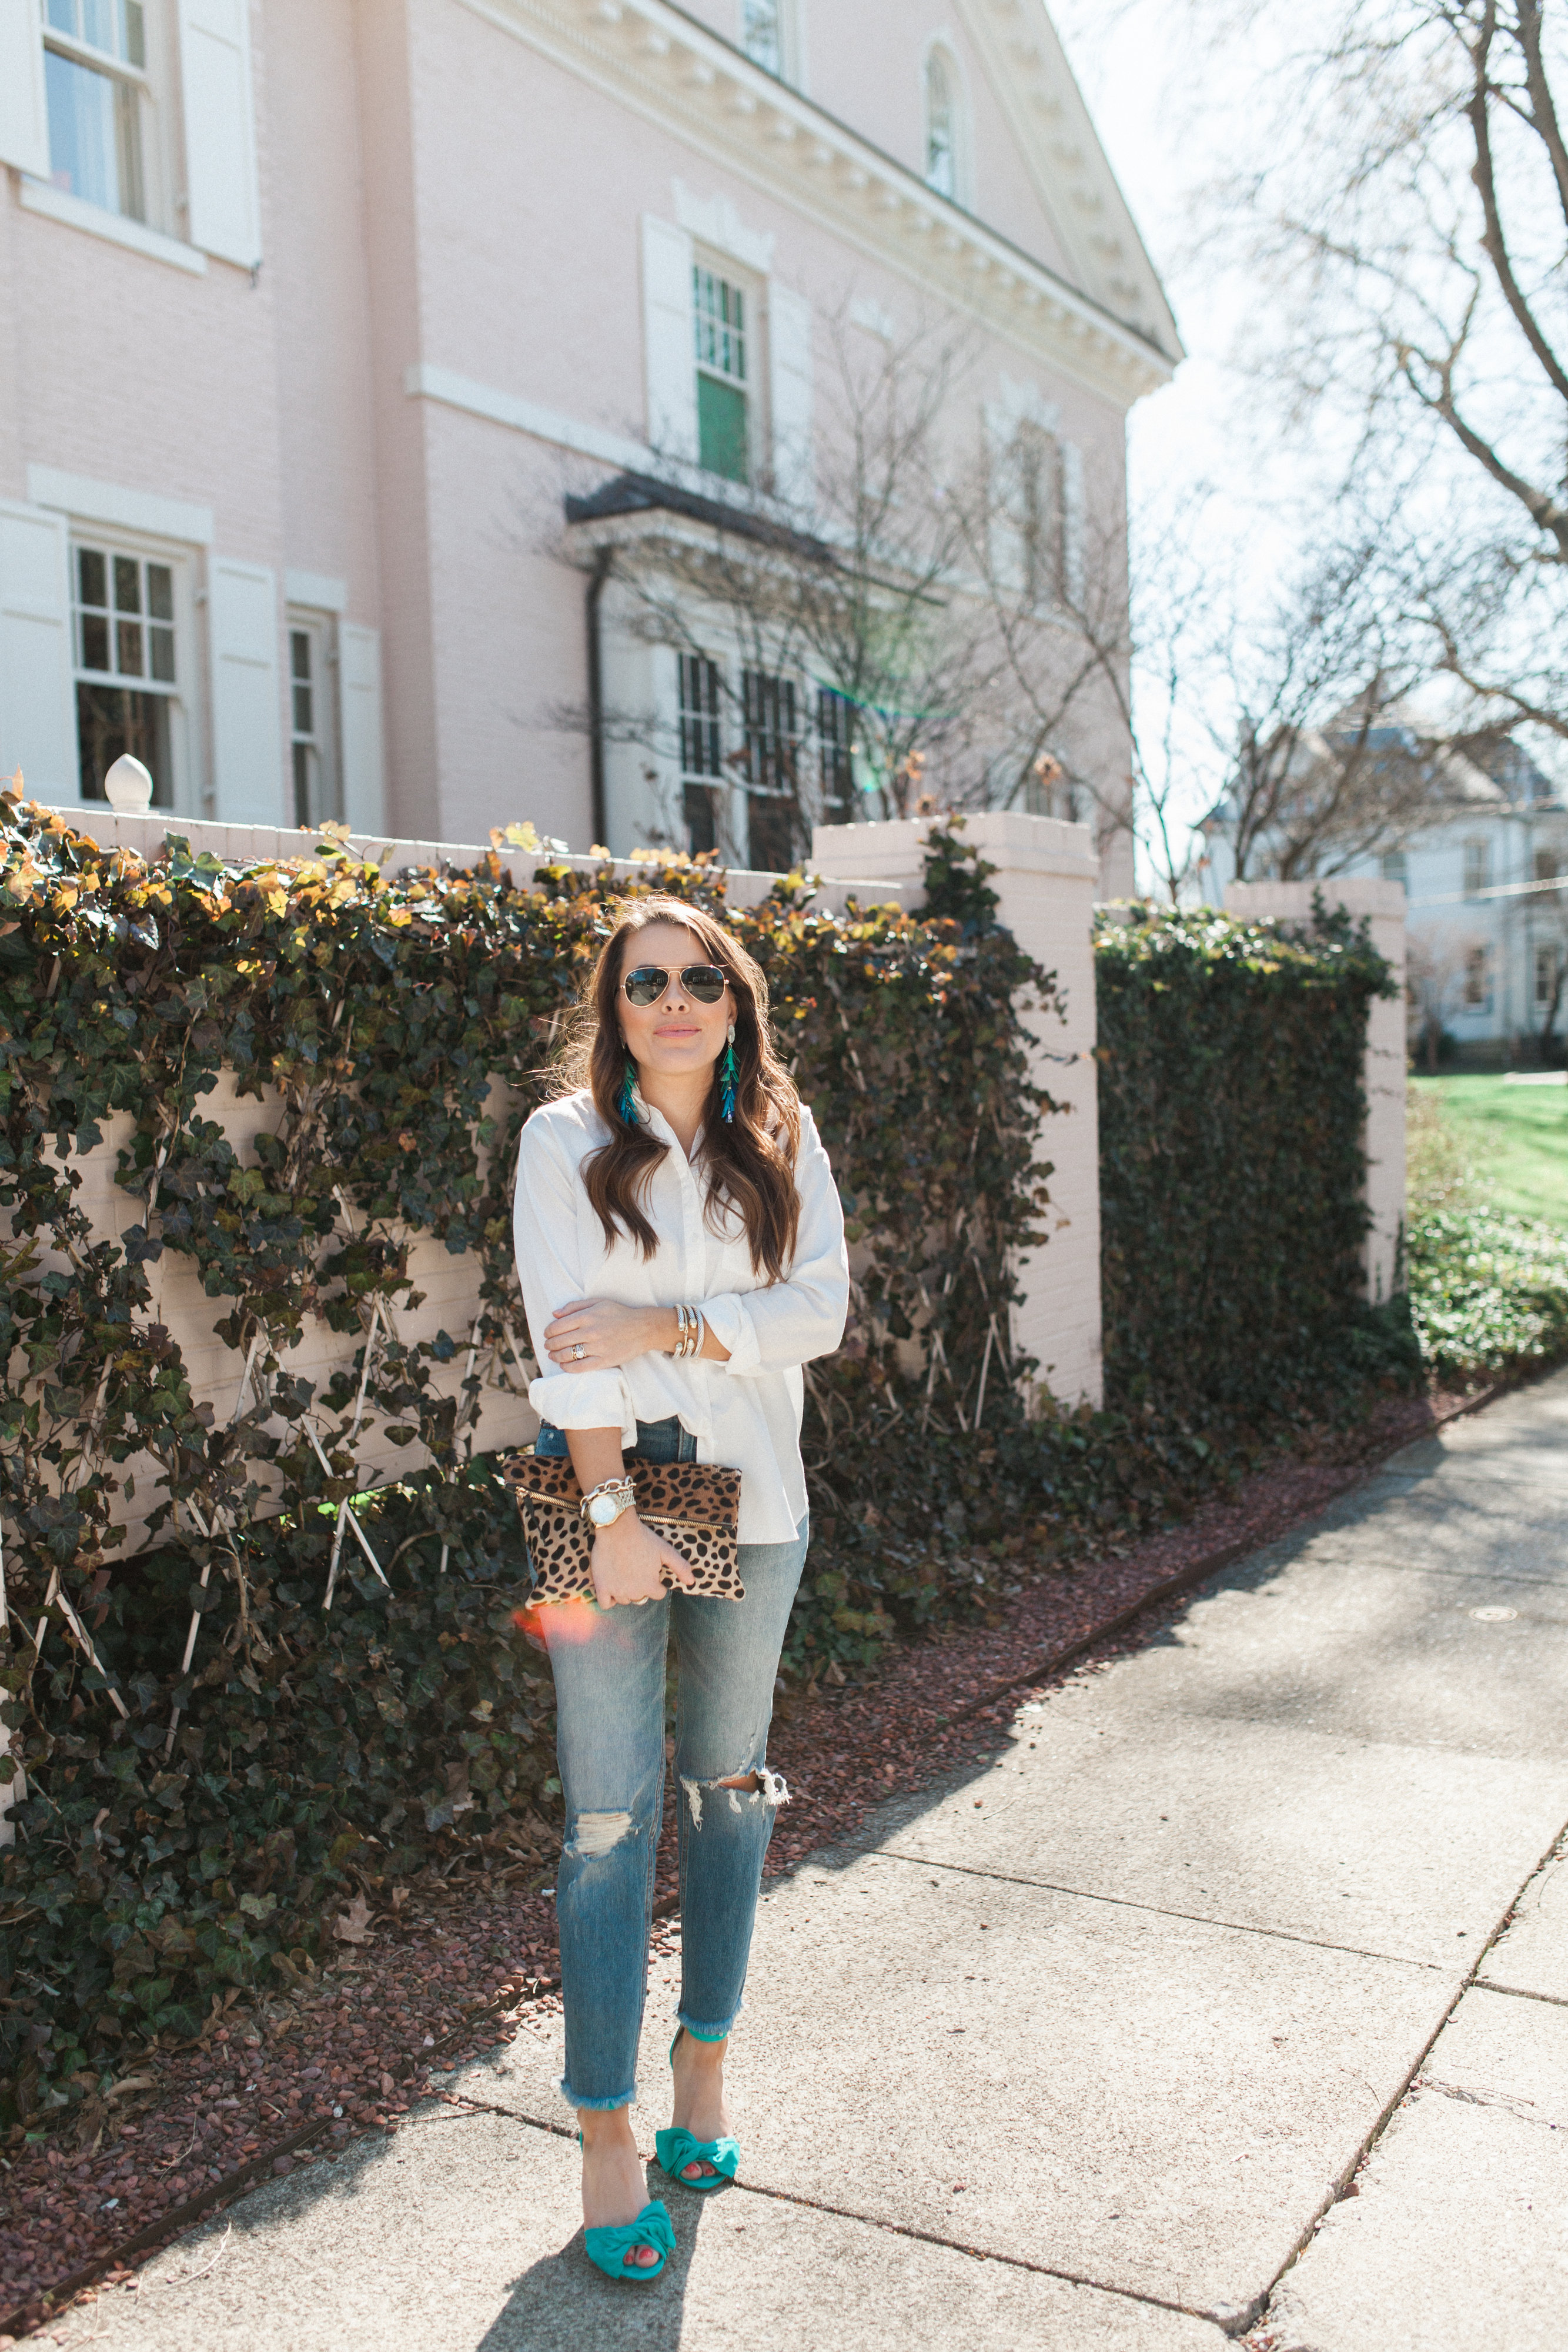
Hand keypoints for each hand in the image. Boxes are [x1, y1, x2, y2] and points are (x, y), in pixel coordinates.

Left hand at [544, 1298, 664, 1373]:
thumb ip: (575, 1306)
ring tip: (552, 1355)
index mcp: (587, 1316)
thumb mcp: (598, 1302)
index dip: (549, 1331)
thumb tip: (554, 1314)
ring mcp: (597, 1347)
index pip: (558, 1326)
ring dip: (555, 1356)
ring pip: (568, 1354)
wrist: (643, 1328)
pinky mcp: (604, 1361)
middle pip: (560, 1341)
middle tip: (548, 1346)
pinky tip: (563, 1365)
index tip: (547, 1334)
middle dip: (549, 1344)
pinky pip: (580, 1367)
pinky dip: (567, 1367)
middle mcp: (591, 1331)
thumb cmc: (619, 1314)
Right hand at [590, 1512, 695, 1606]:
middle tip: (636, 1568)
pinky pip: (606, 1604)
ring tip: (624, 1571)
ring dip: (625, 1591)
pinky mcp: (601, 1587)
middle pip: (640, 1598)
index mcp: (650, 1585)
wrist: (616, 1527)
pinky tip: (612, 1585)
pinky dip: (609, 1599)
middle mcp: (634, 1592)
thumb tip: (691, 1583)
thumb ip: (681, 1567)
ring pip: (624, 1600)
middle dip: (640, 1586)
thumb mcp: (666, 1550)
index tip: (650, 1569)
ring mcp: (617, 1591)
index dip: (655, 1582)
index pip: (658, 1594)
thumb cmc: (643, 1538)